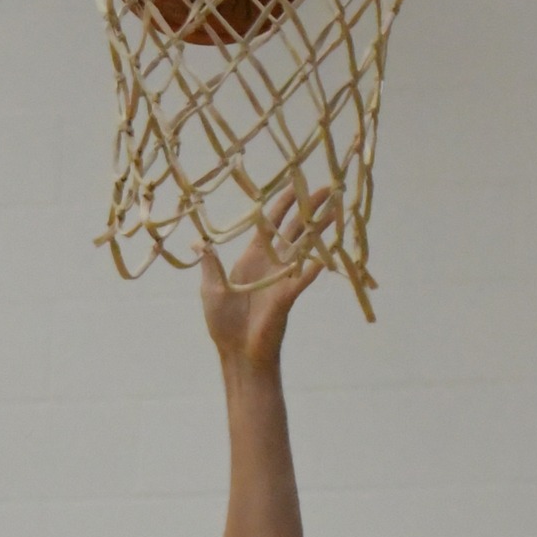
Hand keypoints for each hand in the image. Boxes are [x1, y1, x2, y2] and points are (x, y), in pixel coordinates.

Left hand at [200, 184, 332, 369]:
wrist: (237, 352)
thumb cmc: (222, 323)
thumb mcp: (211, 288)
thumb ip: (210, 263)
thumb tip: (198, 240)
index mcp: (252, 257)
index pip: (270, 222)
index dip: (283, 203)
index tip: (296, 183)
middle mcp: (272, 263)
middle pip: (294, 229)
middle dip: (310, 208)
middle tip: (329, 188)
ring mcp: (283, 278)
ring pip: (305, 247)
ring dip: (320, 229)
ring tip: (337, 210)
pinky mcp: (288, 295)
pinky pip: (303, 277)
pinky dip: (314, 265)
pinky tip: (328, 251)